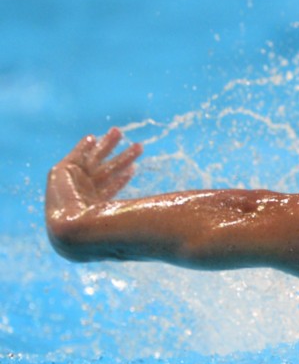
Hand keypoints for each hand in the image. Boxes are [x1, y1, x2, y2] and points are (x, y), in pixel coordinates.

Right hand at [46, 128, 141, 257]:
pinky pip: (75, 156)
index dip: (122, 178)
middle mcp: (83, 195)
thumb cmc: (106, 231)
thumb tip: (170, 224)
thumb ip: (144, 220)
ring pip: (94, 161)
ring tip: (120, 132)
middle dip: (120, 157)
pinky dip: (82, 147)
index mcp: (95, 209)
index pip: (110, 189)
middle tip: (139, 145)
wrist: (75, 231)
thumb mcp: (129, 222)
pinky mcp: (61, 172)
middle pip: (105, 171)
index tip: (135, 168)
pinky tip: (92, 138)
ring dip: (107, 146)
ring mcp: (72, 185)